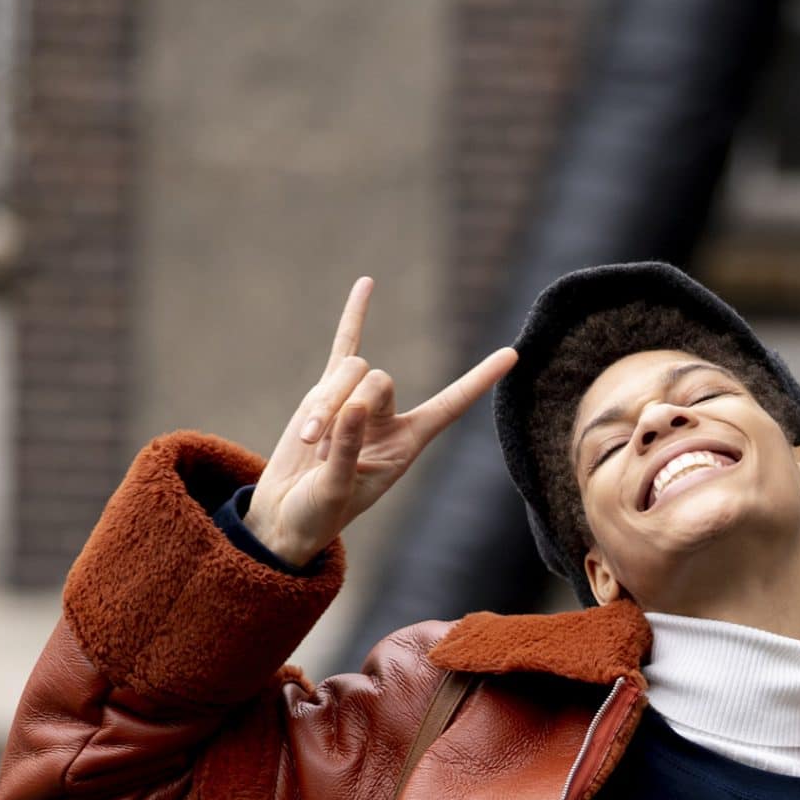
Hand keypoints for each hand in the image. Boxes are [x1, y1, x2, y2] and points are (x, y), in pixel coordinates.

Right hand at [248, 275, 516, 566]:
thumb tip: (354, 405)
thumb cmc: (319, 515)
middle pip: (378, 379)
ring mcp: (357, 401)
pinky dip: (355, 316)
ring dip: (324, 404)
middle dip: (346, 408)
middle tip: (323, 453)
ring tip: (310, 442)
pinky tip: (368, 283)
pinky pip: (344, 345)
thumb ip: (348, 449)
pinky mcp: (326, 393)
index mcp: (407, 444)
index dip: (478, 381)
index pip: (451, 405)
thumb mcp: (335, 490)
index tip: (513, 354)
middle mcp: (388, 418)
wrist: (287, 515)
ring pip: (351, 369)